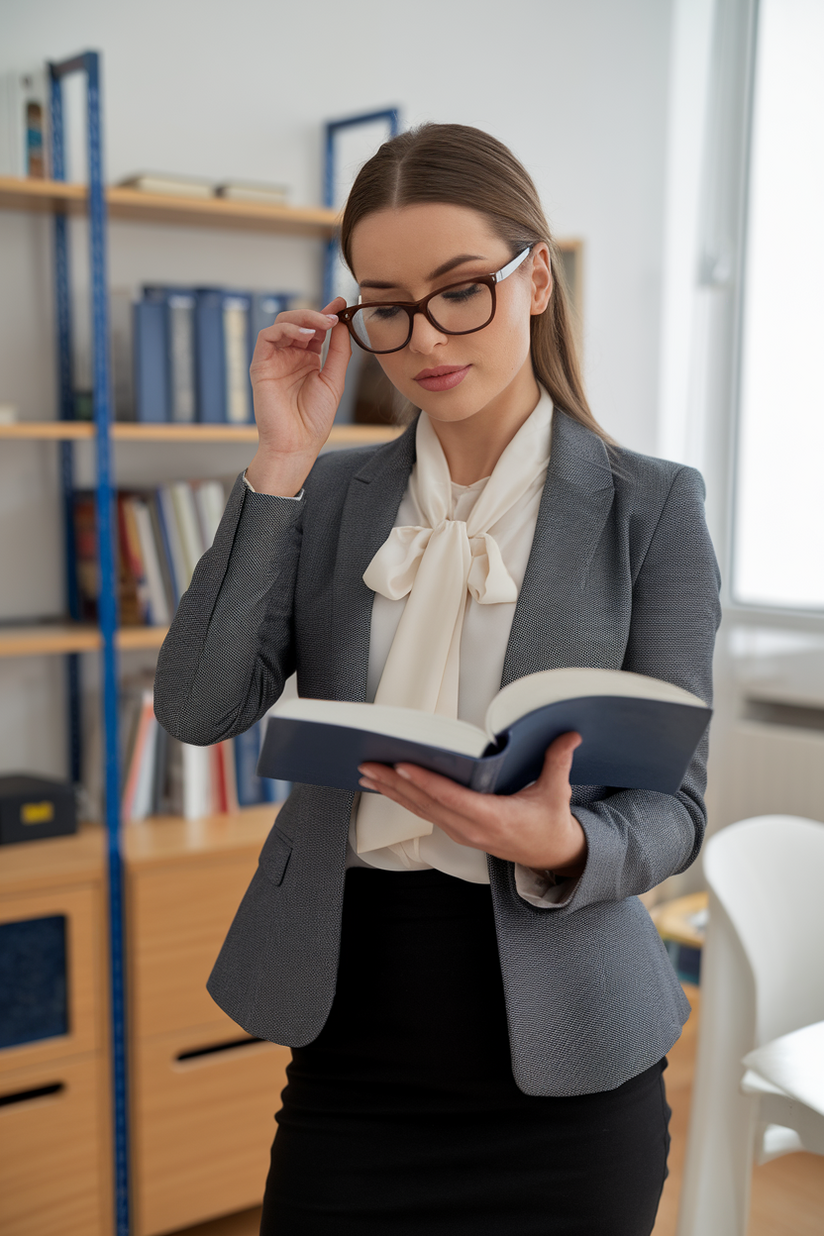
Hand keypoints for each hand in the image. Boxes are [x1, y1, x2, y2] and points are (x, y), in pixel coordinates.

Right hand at [246, 295, 351, 493]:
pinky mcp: (261, 365)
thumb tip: (342, 323)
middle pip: (299, 321)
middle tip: (333, 313)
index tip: (342, 303)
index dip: (327, 314)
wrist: (297, 444)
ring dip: (302, 317)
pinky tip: (304, 333)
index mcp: (307, 359)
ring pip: (282, 323)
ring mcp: (274, 359)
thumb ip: (338, 352)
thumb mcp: (334, 381)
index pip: (316, 329)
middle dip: (316, 313)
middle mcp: (290, 356)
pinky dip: (285, 328)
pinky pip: (267, 336)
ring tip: (321, 323)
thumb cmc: (314, 419)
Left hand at [358, 731, 587, 875]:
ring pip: (421, 810)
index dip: (426, 783)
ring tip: (368, 772)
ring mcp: (462, 832)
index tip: (403, 766)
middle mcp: (472, 828)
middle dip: (395, 784)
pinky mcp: (458, 831)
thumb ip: (558, 762)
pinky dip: (404, 798)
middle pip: (427, 804)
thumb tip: (568, 735)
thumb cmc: (550, 825)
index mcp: (494, 819)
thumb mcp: (557, 793)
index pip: (452, 799)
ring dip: (392, 791)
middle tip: (370, 765)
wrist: (550, 856)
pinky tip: (387, 786)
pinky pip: (426, 813)